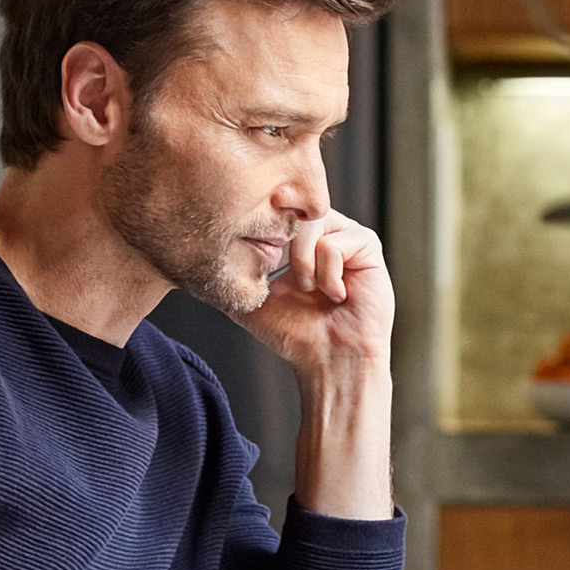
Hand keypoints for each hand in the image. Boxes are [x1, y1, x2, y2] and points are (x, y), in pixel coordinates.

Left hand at [239, 210, 394, 380]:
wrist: (329, 359)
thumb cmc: (296, 334)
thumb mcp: (254, 301)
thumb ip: (235, 279)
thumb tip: (201, 266)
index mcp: (301, 240)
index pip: (279, 210)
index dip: (265, 219)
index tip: (255, 233)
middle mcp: (325, 231)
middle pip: (295, 210)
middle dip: (284, 244)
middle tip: (291, 280)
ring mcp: (348, 236)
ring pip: (315, 223)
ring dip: (304, 263)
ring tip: (312, 290)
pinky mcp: (368, 246)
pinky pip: (336, 243)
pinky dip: (328, 274)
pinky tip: (337, 296)